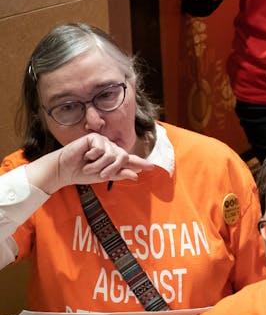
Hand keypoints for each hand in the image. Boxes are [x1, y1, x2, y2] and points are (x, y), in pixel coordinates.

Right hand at [29, 133, 156, 194]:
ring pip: (113, 155)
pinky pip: (102, 149)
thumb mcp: (102, 176)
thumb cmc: (81, 173)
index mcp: (114, 158)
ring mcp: (103, 142)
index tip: (152, 166)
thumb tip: (136, 175)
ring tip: (88, 166)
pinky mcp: (94, 138)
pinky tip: (85, 155)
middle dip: (111, 169)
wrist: (64, 170)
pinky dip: (92, 156)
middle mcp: (111, 149)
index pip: (129, 160)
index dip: (140, 163)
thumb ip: (119, 174)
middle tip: (100, 175)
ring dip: (99, 165)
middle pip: (123, 158)